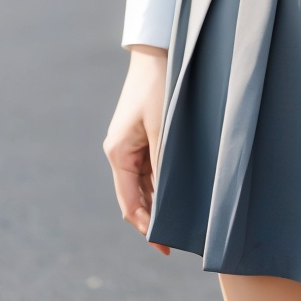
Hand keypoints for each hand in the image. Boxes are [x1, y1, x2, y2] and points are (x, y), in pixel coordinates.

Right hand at [103, 45, 169, 250]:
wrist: (157, 54)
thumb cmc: (158, 89)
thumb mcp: (163, 130)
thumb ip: (163, 166)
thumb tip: (166, 201)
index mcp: (118, 154)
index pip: (129, 203)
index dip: (145, 227)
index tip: (164, 246)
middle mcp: (120, 153)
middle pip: (135, 198)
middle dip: (153, 218)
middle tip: (177, 240)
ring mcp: (131, 146)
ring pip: (144, 185)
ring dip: (159, 202)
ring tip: (182, 221)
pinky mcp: (142, 137)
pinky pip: (150, 170)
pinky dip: (162, 185)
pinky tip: (180, 195)